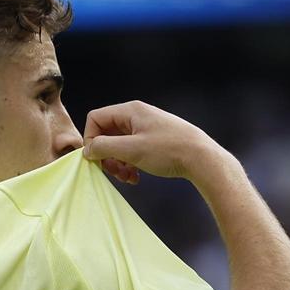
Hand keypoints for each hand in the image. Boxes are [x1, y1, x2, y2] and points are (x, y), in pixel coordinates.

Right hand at [82, 100, 231, 184]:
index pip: (96, 119)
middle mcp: (137, 116)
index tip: (96, 159)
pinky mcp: (154, 141)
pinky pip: (132, 151)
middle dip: (106, 155)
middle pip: (107, 133)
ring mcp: (146, 128)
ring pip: (119, 145)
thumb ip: (105, 147)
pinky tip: (136, 177)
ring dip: (117, 163)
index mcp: (130, 111)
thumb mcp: (131, 150)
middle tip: (113, 172)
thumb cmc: (169, 150)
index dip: (91, 139)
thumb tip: (87, 150)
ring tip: (126, 177)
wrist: (202, 158)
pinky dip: (129, 164)